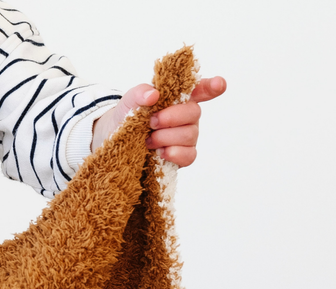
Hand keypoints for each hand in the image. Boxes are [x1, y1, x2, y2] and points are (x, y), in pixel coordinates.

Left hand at [91, 77, 225, 167]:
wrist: (116, 141)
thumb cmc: (127, 117)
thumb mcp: (129, 101)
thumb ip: (140, 93)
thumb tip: (153, 95)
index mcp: (177, 97)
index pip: (200, 89)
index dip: (212, 86)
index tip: (219, 84)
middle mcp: (186, 116)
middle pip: (194, 113)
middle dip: (172, 118)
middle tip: (151, 122)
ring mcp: (186, 137)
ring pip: (190, 135)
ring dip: (167, 137)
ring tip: (149, 140)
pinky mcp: (182, 156)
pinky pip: (189, 156)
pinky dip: (175, 154)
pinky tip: (161, 153)